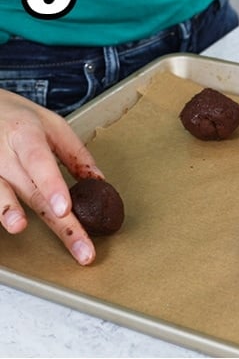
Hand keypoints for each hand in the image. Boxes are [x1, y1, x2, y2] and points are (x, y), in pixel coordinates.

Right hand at [0, 89, 99, 264]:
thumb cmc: (18, 117)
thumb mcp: (52, 124)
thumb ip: (75, 154)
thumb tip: (100, 183)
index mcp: (27, 135)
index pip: (40, 162)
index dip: (52, 186)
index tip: (64, 209)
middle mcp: (3, 153)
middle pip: (31, 191)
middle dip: (59, 224)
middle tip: (82, 250)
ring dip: (7, 212)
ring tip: (18, 227)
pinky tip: (9, 223)